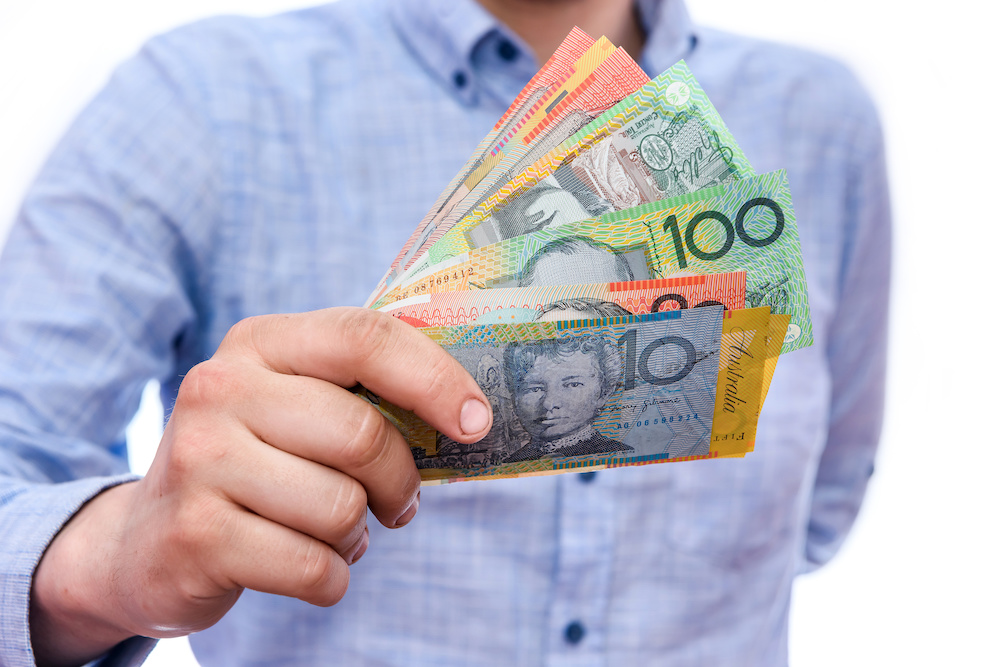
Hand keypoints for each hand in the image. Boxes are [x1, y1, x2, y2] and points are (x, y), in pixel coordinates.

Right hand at [29, 308, 492, 665]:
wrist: (147, 540)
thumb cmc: (255, 463)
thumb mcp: (292, 404)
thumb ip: (360, 390)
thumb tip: (468, 410)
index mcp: (259, 343)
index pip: (365, 338)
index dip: (435, 380)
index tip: (478, 424)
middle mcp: (221, 388)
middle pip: (362, 434)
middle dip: (400, 481)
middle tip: (400, 503)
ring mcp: (200, 460)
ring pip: (342, 507)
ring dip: (358, 534)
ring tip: (336, 531)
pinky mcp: (196, 534)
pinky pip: (314, 567)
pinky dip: (333, 577)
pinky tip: (310, 564)